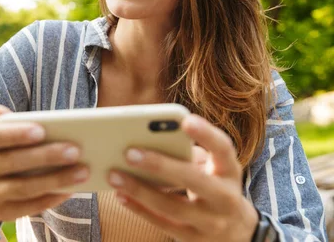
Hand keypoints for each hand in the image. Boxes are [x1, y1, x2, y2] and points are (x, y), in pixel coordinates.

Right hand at [0, 105, 89, 220]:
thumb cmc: (5, 143)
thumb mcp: (3, 127)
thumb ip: (7, 120)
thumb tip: (8, 114)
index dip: (14, 134)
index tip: (42, 130)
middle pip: (8, 163)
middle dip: (43, 157)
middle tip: (75, 150)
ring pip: (20, 188)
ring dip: (54, 180)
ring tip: (82, 171)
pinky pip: (26, 208)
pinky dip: (50, 199)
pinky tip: (71, 189)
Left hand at [107, 114, 258, 241]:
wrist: (237, 232)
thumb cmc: (214, 186)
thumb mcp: (213, 169)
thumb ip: (188, 154)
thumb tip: (145, 139)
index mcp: (229, 171)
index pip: (223, 148)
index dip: (206, 134)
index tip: (185, 120)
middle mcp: (225, 197)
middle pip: (193, 180)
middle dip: (161, 166)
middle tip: (129, 152)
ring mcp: (211, 222)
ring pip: (172, 207)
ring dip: (140, 190)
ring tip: (114, 174)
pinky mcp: (194, 239)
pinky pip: (162, 224)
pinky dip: (139, 209)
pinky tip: (120, 195)